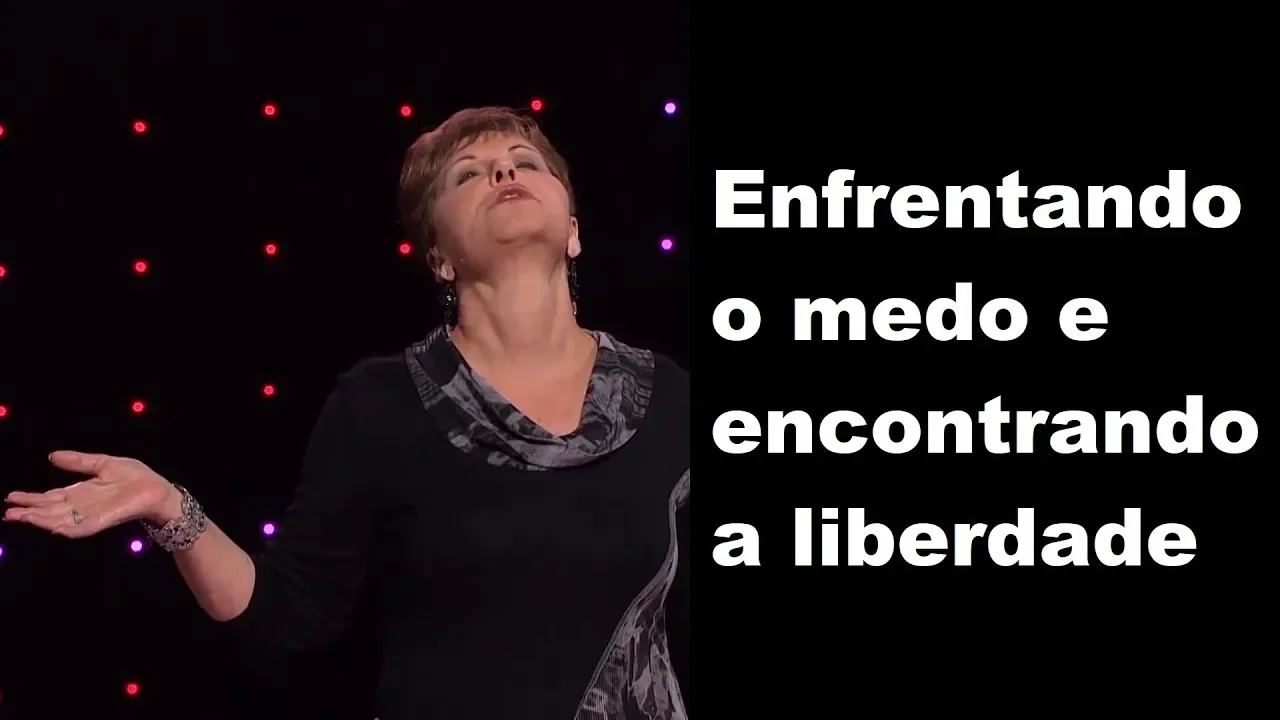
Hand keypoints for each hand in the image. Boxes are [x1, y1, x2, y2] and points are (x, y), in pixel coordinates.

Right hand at [4, 451, 178, 537]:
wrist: (158, 490)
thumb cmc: (135, 477)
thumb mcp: (103, 464)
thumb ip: (78, 461)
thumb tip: (51, 455)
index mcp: (80, 493)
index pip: (50, 497)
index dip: (31, 498)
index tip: (11, 497)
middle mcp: (81, 506)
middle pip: (49, 511)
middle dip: (28, 512)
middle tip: (7, 512)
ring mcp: (90, 516)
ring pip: (59, 520)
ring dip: (40, 520)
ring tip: (21, 517)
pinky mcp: (103, 521)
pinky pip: (81, 528)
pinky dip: (66, 528)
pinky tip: (52, 527)